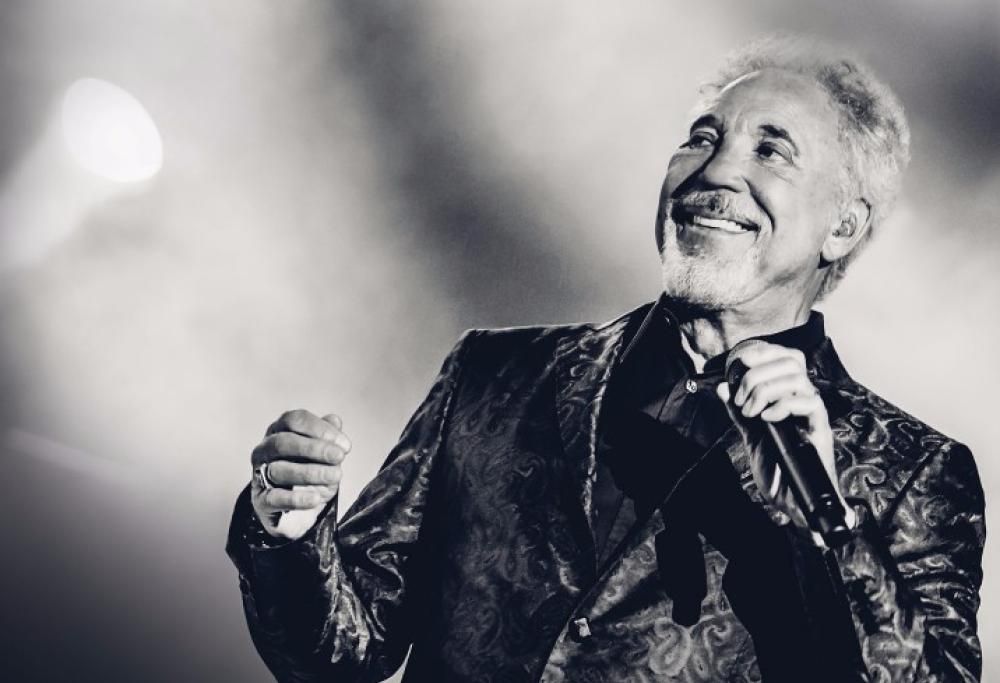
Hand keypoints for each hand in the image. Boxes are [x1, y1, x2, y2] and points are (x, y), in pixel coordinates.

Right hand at [250, 410, 350, 539]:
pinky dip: (296, 499)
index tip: (344, 444)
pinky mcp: (261, 500)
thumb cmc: (308, 472)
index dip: (320, 429)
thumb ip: (328, 436)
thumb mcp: (323, 453)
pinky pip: (275, 498)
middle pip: (284, 442)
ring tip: (334, 476)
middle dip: (314, 448)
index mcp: (279, 431)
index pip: (294, 420)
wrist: (293, 510)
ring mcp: (259, 474)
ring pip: (279, 470)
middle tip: (339, 457)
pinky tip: (315, 498)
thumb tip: (334, 421)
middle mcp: (265, 449)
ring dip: (310, 473)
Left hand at [715, 342, 851, 534]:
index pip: (786, 359)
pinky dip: (783, 406)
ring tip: (751, 411)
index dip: (765, 353)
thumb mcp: (752, 437)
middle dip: (758, 375)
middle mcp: (805, 403)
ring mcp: (814, 417)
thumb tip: (723, 386)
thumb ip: (739, 413)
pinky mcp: (820, 432)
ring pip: (799, 380)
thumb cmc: (779, 472)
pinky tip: (767, 419)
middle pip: (792, 363)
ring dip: (766, 390)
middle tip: (741, 400)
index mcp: (790, 399)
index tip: (740, 363)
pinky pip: (810, 404)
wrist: (794, 505)